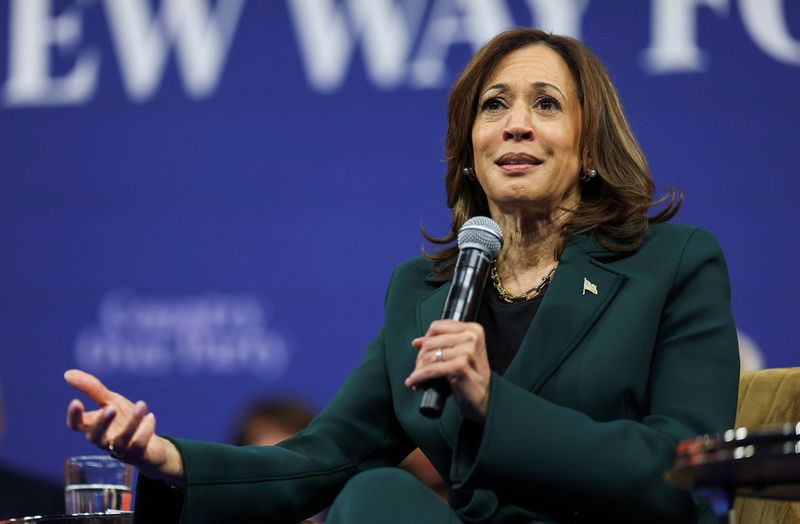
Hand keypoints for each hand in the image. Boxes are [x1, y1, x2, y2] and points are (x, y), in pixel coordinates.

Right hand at [64, 369, 183, 484]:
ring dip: (132, 423)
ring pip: (121, 440)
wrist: (151, 444)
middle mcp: (104, 441)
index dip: (74, 416)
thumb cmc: (125, 420)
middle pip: (95, 436)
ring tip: (142, 404)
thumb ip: (91, 389)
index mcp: (94, 427)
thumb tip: (68, 373)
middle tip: (111, 408)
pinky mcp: (137, 456)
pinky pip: (139, 446)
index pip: (77, 425)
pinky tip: (151, 417)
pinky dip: (145, 431)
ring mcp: (120, 450)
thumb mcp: (111, 401)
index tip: (75, 402)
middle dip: (102, 422)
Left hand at [405, 320, 490, 422]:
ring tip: (417, 377)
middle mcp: (471, 338)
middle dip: (420, 357)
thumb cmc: (472, 377)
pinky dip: (419, 376)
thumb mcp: (459, 354)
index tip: (420, 350)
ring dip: (418, 369)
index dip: (425, 340)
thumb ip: (440, 343)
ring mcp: (467, 352)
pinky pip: (431, 370)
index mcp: (473, 330)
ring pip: (429, 356)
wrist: (483, 398)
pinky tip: (414, 381)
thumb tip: (417, 342)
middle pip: (430, 342)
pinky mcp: (460, 367)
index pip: (437, 327)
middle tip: (419, 368)